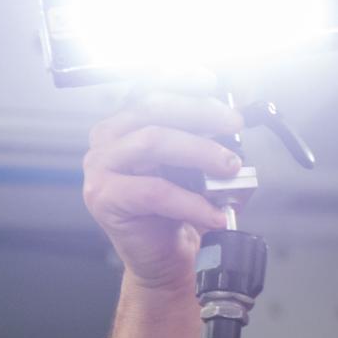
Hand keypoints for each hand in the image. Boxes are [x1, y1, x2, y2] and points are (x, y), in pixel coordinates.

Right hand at [82, 72, 243, 290]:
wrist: (164, 258)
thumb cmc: (179, 213)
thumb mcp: (199, 171)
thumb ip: (211, 146)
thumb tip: (236, 133)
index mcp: (127, 124)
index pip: (150, 89)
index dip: (179, 79)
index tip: (212, 81)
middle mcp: (108, 139)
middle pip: (153, 109)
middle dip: (200, 112)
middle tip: (233, 124)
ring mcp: (100, 166)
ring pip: (153, 142)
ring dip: (199, 151)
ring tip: (230, 167)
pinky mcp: (104, 197)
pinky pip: (154, 191)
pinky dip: (191, 201)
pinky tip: (214, 213)